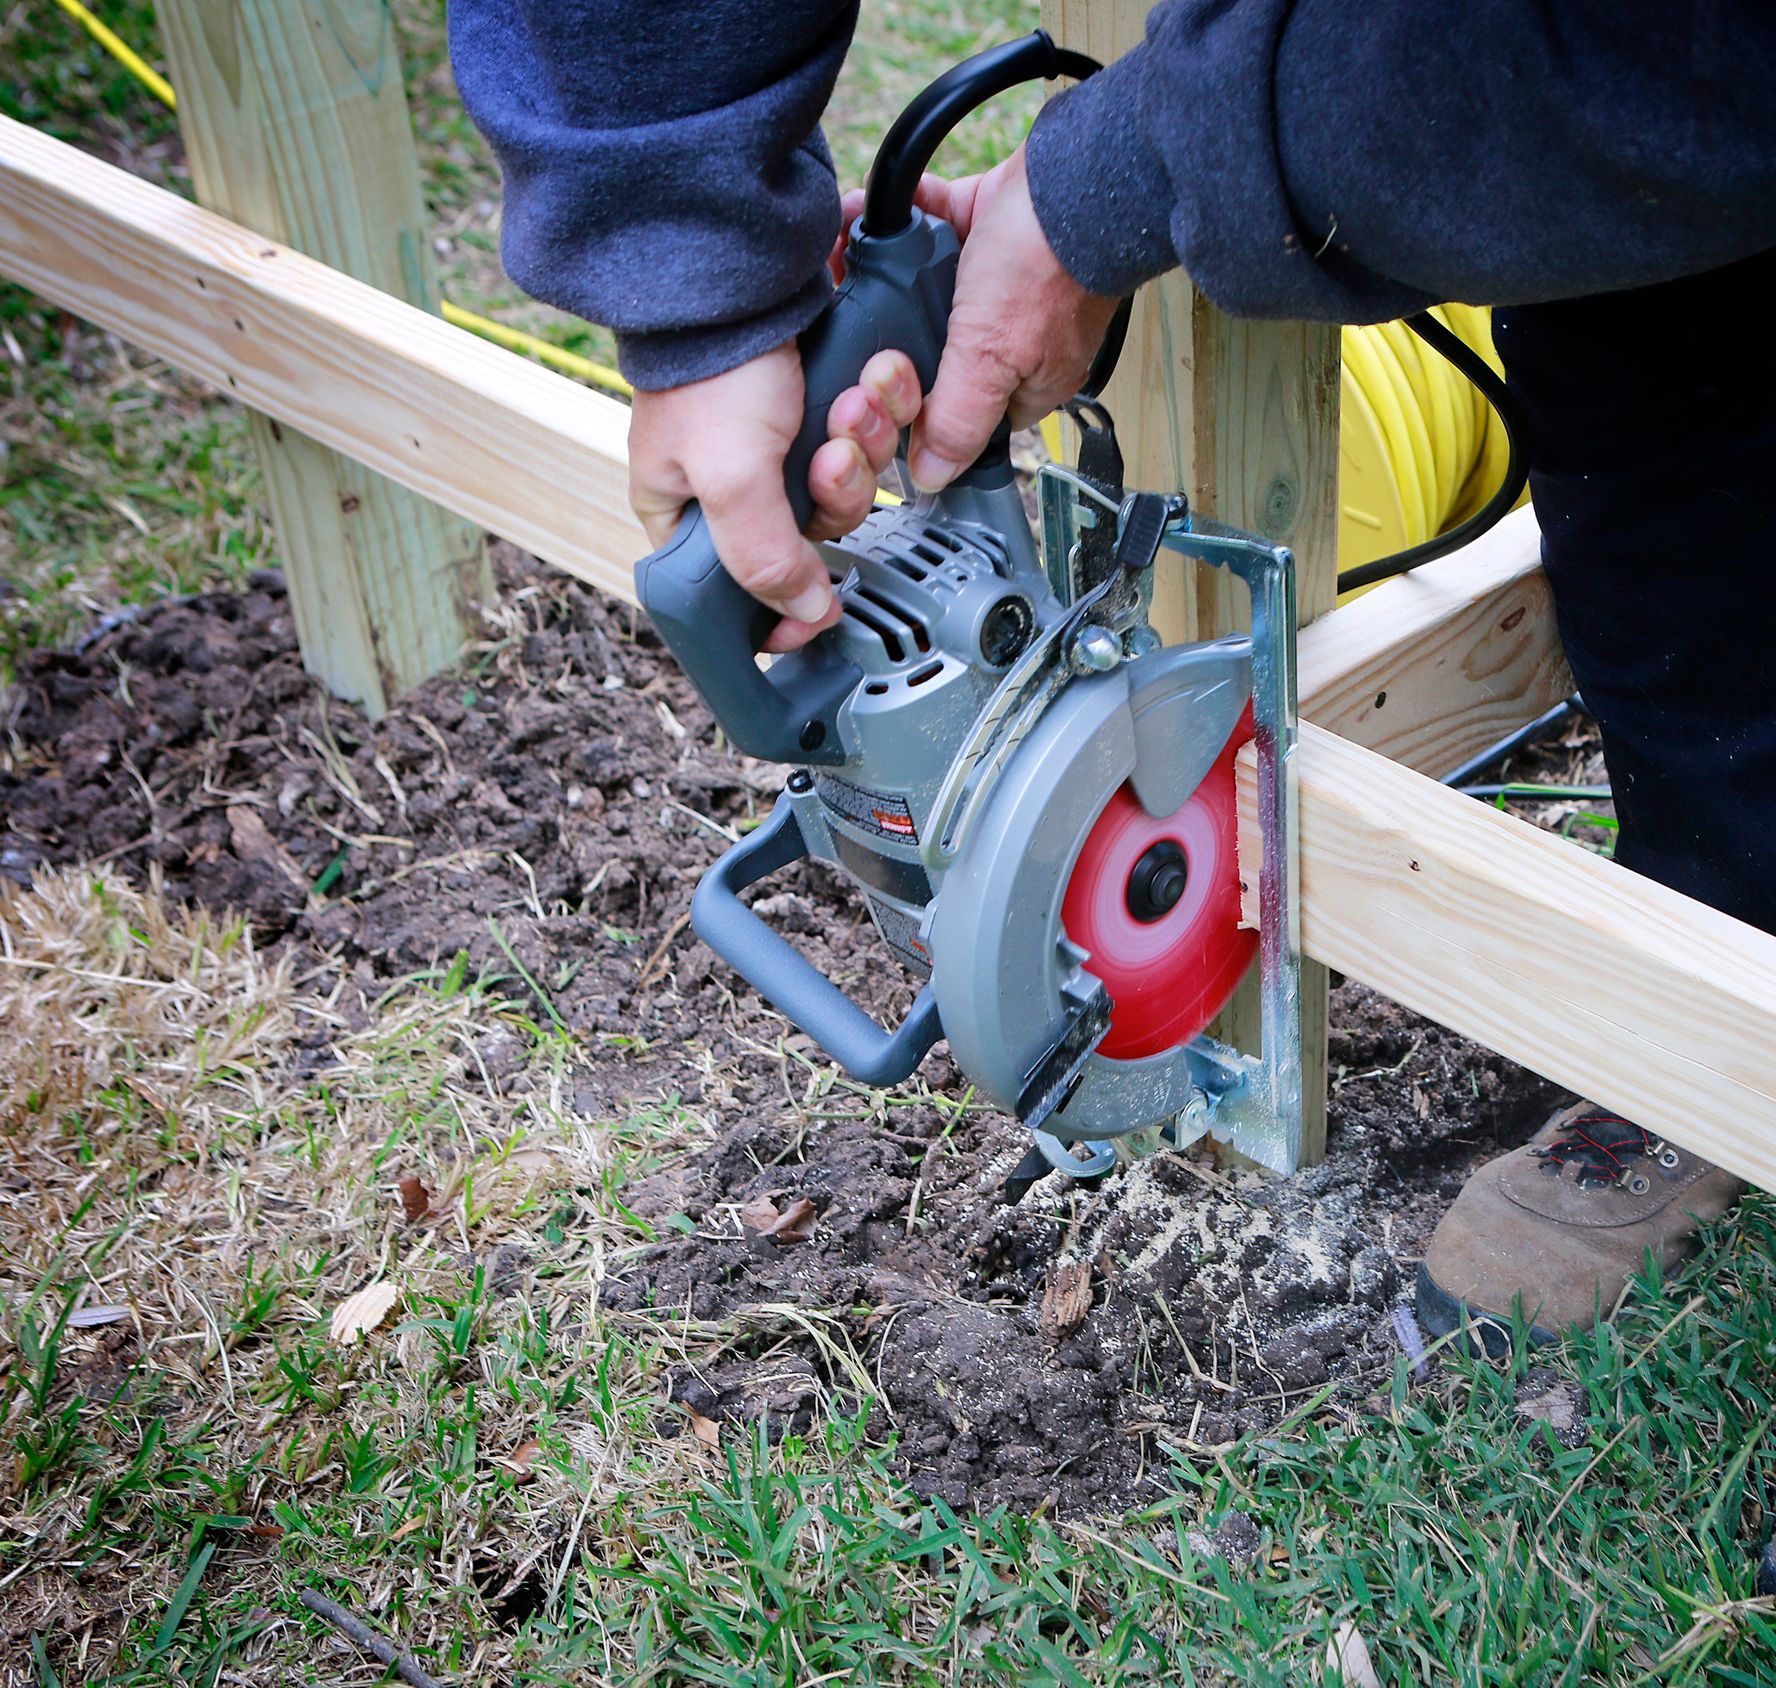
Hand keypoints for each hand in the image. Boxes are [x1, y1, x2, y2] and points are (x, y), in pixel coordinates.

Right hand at [628, 341, 921, 652]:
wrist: (747, 267)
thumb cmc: (713, 364)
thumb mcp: (731, 476)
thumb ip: (764, 556)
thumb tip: (806, 613)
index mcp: (688, 514)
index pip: (736, 593)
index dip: (781, 609)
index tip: (819, 615)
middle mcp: (735, 485)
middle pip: (811, 537)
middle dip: (836, 495)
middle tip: (829, 456)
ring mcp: (783, 445)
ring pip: (849, 486)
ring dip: (863, 446)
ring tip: (848, 404)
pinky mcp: (823, 406)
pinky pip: (868, 438)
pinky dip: (879, 410)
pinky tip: (868, 378)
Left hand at [870, 144, 1120, 491]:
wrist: (1075, 170)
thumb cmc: (1049, 263)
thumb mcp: (992, 359)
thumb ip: (959, 419)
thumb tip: (933, 476)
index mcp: (1027, 382)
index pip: (962, 418)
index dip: (917, 409)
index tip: (873, 391)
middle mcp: (1013, 335)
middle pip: (935, 354)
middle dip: (888, 335)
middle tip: (853, 321)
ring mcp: (997, 280)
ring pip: (924, 291)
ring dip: (884, 276)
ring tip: (846, 265)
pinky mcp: (984, 226)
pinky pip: (930, 229)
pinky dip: (900, 222)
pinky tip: (868, 219)